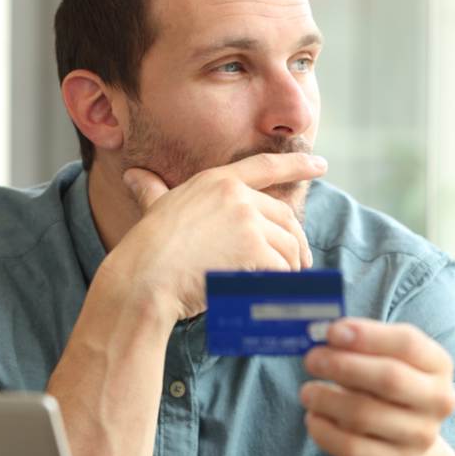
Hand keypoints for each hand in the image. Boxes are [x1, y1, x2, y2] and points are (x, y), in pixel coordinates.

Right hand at [115, 152, 326, 320]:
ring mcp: (246, 220)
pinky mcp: (254, 249)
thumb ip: (152, 191)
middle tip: (300, 262)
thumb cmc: (145, 250)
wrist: (144, 279)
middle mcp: (235, 194)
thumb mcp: (154, 208)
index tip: (321, 165)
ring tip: (279, 282)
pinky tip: (271, 290)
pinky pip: (281, 266)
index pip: (265, 166)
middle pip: (284, 216)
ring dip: (288, 266)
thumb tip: (133, 176)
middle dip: (296, 241)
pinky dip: (280, 282)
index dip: (297, 165)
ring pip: (287, 244)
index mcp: (216, 181)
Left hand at [300, 318, 454, 455]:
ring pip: (365, 416)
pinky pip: (353, 449)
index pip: (407, 344)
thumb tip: (322, 335)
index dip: (368, 335)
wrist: (403, 442)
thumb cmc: (384, 390)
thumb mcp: (381, 361)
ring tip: (307, 392)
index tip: (331, 331)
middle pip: (390, 379)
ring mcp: (421, 437)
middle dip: (344, 366)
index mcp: (438, 365)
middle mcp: (438, 401)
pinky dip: (325, 432)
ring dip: (327, 399)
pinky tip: (314, 419)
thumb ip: (358, 346)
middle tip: (311, 360)